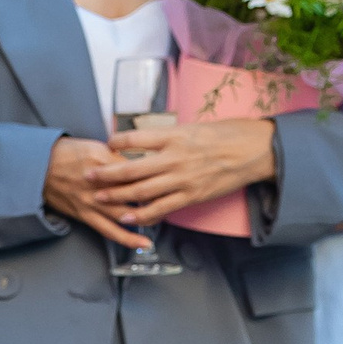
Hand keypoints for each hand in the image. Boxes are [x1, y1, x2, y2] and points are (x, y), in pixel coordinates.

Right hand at [43, 133, 157, 248]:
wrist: (36, 168)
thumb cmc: (64, 155)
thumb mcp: (94, 146)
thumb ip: (117, 156)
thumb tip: (138, 162)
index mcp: (103, 161)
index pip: (137, 169)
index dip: (155, 173)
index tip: (168, 174)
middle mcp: (99, 183)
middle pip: (135, 192)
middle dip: (155, 195)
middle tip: (171, 195)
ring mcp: (92, 201)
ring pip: (126, 213)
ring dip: (146, 217)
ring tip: (162, 218)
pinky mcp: (85, 215)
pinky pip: (109, 230)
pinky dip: (127, 238)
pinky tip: (142, 242)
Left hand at [99, 114, 279, 225]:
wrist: (256, 150)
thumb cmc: (228, 135)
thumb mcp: (195, 127)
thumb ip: (170, 136)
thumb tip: (149, 140)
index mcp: (175, 135)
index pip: (136, 138)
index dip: (117, 141)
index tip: (105, 143)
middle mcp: (175, 157)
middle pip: (131, 168)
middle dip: (105, 174)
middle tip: (86, 175)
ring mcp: (182, 179)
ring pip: (141, 191)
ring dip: (117, 196)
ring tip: (98, 198)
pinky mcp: (191, 196)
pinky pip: (161, 208)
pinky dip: (142, 214)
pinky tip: (127, 217)